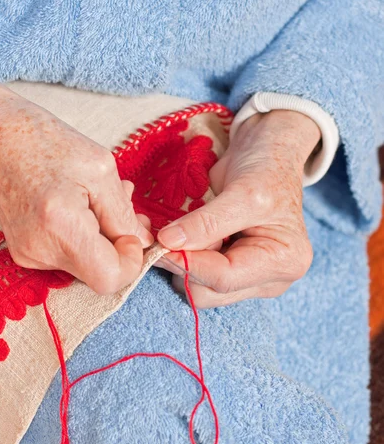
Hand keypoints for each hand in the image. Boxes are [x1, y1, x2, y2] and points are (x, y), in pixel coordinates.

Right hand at [0, 70, 152, 294]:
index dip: (131, 262)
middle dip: (118, 244)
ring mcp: (29, 255)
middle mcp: (40, 250)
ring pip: (85, 265)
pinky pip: (68, 256)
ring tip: (95, 196)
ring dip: (101, 237)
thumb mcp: (101, 169)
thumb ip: (124, 214)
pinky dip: (82, 236)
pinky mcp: (24, 253)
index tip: (133, 233)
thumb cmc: (47, 143)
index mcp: (61, 227)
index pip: (109, 278)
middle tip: (122, 204)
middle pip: (98, 273)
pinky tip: (78, 206)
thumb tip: (143, 245)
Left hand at [157, 110, 320, 307]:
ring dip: (179, 262)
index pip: (225, 279)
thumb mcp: (241, 193)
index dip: (187, 264)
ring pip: (197, 289)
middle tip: (171, 232)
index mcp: (284, 262)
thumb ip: (206, 223)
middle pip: (209, 292)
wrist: (266, 152)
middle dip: (184, 264)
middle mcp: (269, 279)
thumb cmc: (265, 168)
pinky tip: (182, 236)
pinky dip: (181, 259)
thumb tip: (168, 243)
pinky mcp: (228, 270)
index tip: (159, 246)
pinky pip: (195, 277)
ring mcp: (247, 278)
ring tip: (180, 229)